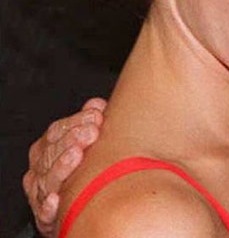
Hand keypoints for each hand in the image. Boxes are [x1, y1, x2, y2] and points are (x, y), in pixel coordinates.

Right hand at [22, 98, 106, 236]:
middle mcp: (41, 168)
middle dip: (71, 139)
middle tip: (92, 132)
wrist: (74, 208)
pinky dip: (49, 205)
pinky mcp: (45, 215)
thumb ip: (87, 123)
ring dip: (61, 166)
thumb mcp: (81, 144)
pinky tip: (57, 198)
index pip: (57, 131)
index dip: (75, 122)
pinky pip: (43, 211)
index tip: (96, 115)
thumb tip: (96, 104)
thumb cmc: (79, 171)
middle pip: (52, 151)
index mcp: (48, 149)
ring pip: (48, 178)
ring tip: (77, 155)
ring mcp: (41, 191)